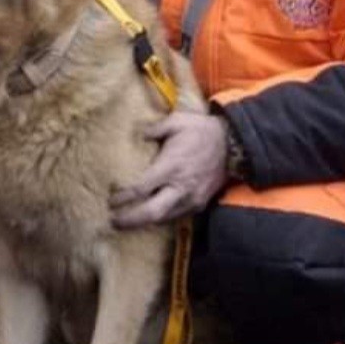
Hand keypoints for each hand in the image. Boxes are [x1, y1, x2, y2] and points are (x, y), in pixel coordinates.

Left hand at [109, 111, 228, 229]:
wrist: (234, 144)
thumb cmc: (202, 130)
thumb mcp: (176, 121)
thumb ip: (153, 129)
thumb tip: (136, 135)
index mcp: (172, 166)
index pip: (142, 188)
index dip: (123, 197)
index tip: (110, 200)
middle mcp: (181, 187)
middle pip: (152, 212)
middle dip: (130, 220)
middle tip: (112, 222)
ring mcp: (191, 198)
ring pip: (164, 219)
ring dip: (144, 222)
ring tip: (125, 222)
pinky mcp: (199, 204)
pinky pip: (176, 217)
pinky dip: (160, 219)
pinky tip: (148, 216)